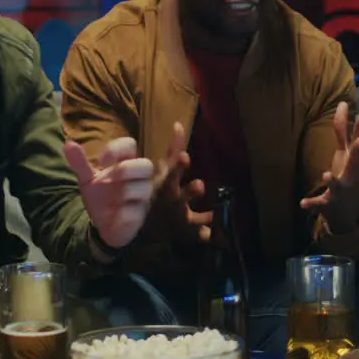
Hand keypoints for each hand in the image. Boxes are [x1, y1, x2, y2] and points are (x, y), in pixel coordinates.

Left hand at [64, 137, 155, 250]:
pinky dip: (124, 214)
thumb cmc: (99, 195)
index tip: (102, 161)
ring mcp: (141, 197)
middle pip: (146, 165)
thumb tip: (68, 144)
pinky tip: (114, 216)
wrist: (101, 224)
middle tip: (107, 180)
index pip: (130, 145)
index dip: (117, 149)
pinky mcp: (139, 216)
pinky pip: (137, 212)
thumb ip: (79, 163)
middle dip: (127, 169)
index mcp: (125, 163)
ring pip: (145, 188)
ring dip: (126, 191)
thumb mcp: (87, 179)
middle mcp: (137, 178)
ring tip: (111, 200)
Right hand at [152, 122, 212, 242]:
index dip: (178, 165)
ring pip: (193, 218)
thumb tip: (179, 123)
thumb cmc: (154, 191)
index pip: (171, 172)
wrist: (140, 225)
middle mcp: (172, 200)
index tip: (185, 156)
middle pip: (182, 195)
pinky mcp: (186, 232)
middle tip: (199, 185)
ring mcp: (180, 217)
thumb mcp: (160, 170)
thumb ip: (173, 149)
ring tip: (214, 215)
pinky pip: (200, 235)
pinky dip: (208, 235)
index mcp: (165, 184)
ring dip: (204, 216)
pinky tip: (218, 235)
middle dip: (191, 190)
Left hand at [300, 101, 358, 231]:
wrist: (348, 210)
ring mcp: (339, 190)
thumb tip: (357, 109)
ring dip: (331, 180)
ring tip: (325, 174)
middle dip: (358, 152)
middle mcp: (350, 175)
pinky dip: (311, 203)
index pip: (357, 144)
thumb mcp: (352, 156)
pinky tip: (302, 203)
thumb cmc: (349, 176)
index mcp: (353, 163)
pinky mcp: (327, 203)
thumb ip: (352, 133)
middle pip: (354, 163)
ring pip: (336, 185)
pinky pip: (318, 203)